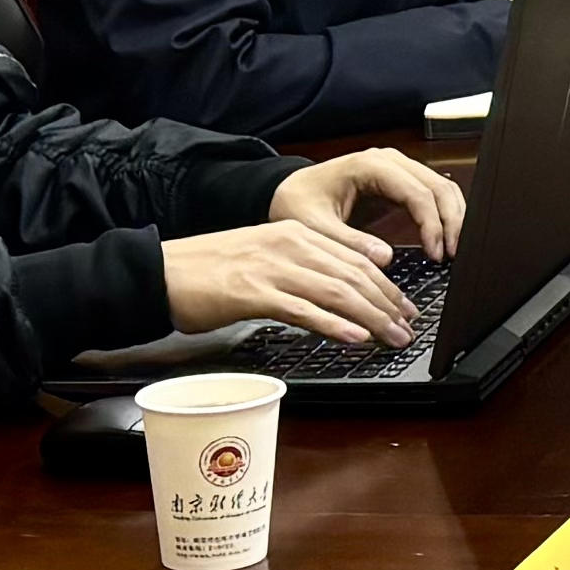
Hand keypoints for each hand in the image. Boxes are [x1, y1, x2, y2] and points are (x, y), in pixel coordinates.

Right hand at [169, 217, 427, 345]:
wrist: (160, 272)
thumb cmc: (208, 271)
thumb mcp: (264, 258)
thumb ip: (303, 268)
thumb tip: (341, 291)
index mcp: (295, 233)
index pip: (355, 258)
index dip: (387, 284)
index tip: (405, 306)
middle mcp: (289, 245)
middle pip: (354, 274)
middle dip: (388, 303)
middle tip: (409, 327)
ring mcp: (272, 268)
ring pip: (336, 291)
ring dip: (372, 317)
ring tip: (393, 336)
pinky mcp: (253, 293)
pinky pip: (303, 309)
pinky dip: (333, 324)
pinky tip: (354, 336)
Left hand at [273, 145, 463, 256]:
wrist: (287, 191)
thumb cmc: (296, 203)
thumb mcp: (313, 226)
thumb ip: (348, 242)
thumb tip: (387, 258)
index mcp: (370, 165)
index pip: (417, 192)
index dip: (432, 224)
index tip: (436, 254)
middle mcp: (390, 161)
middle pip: (439, 186)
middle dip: (452, 222)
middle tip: (453, 257)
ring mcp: (398, 169)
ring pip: (442, 188)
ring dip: (453, 218)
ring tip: (453, 252)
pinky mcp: (400, 182)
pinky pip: (433, 194)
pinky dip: (444, 216)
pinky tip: (443, 241)